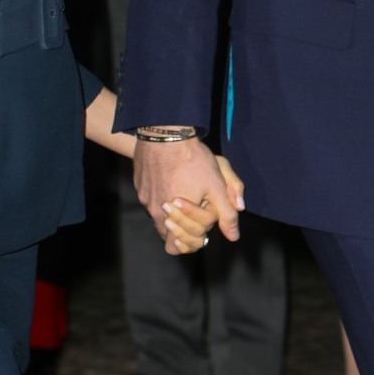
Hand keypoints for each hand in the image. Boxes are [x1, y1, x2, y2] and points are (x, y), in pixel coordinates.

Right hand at [134, 137, 241, 251]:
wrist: (165, 133)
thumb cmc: (193, 159)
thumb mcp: (217, 185)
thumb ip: (226, 213)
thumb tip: (233, 236)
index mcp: (176, 218)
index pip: (190, 241)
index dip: (204, 229)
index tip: (207, 210)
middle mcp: (156, 214)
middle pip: (172, 237)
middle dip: (188, 226)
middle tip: (197, 205)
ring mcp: (145, 201)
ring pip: (160, 220)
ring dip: (174, 215)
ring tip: (184, 195)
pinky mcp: (140, 188)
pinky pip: (151, 201)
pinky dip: (162, 197)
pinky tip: (171, 180)